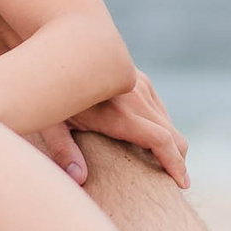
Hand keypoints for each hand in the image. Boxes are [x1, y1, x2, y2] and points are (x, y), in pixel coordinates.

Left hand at [45, 70, 188, 188]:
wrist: (63, 47)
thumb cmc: (50, 89)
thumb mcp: (49, 121)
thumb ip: (63, 151)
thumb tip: (79, 179)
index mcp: (118, 112)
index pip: (160, 140)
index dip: (175, 164)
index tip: (182, 184)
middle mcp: (136, 97)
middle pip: (173, 134)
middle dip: (179, 160)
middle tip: (175, 183)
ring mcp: (141, 85)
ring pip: (169, 122)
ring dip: (170, 144)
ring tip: (160, 166)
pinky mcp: (141, 80)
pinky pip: (160, 109)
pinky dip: (162, 128)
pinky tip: (146, 141)